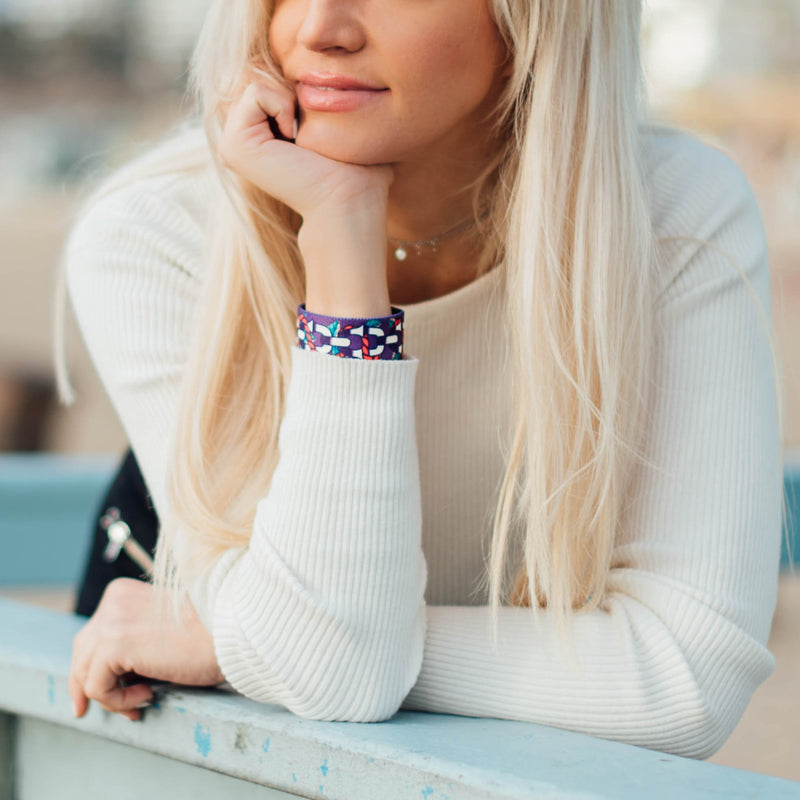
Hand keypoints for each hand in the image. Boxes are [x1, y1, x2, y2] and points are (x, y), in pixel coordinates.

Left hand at [69, 578, 224, 721]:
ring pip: (84, 672)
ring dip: (111, 697)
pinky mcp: (114, 644)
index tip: (116, 691)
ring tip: (143, 701)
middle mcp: (113, 601)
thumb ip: (135, 640)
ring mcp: (111, 620)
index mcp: (123, 593)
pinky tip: (148, 696)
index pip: (94, 634)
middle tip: (99, 709)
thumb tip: (117, 676)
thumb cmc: (211, 634)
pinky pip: (96, 686)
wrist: (232, 630)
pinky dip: (118, 701)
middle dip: (86, 685)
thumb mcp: (163, 631)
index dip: (96, 667)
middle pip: (82, 652)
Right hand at [218, 69, 393, 317]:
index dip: (297, 90)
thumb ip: (312, 92)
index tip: (313, 130)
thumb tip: (317, 65)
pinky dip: (282, 105)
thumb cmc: (355, 169)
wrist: (348, 199)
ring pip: (255, 80)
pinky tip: (294, 140)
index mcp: (258, 135)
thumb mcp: (332, 121)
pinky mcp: (234, 144)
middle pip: (259, 74)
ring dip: (289, 100)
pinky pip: (255, 90)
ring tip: (301, 140)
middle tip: (307, 136)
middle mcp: (240, 140)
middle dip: (291, 92)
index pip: (269, 77)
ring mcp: (231, 143)